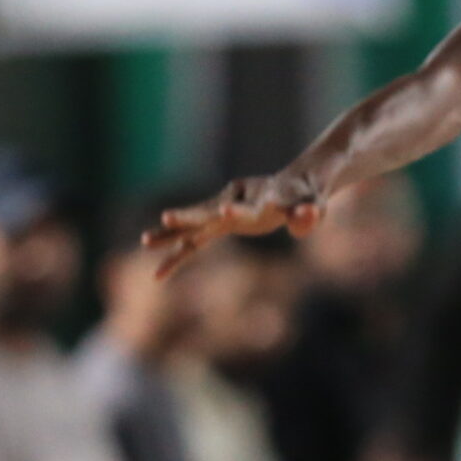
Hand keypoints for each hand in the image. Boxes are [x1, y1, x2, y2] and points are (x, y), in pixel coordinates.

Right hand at [142, 171, 325, 278]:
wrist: (293, 186)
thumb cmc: (307, 199)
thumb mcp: (315, 206)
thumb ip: (309, 213)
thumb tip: (308, 216)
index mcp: (262, 197)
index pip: (249, 207)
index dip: (238, 211)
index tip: (224, 211)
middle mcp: (237, 201)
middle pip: (209, 211)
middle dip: (188, 217)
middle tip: (166, 217)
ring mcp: (223, 210)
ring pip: (194, 225)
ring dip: (171, 235)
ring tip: (145, 242)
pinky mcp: (218, 222)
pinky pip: (194, 241)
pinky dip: (178, 255)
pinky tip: (158, 274)